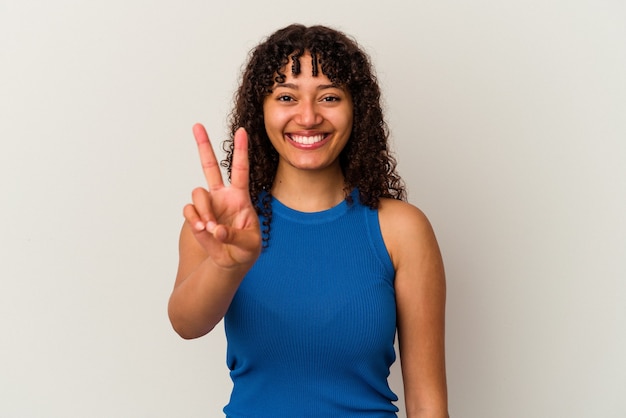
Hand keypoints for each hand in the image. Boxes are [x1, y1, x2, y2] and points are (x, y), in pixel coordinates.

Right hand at [183, 124, 261, 268]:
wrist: (232, 261)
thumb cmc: (246, 249)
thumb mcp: (250, 244)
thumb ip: (234, 235)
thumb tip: (215, 229)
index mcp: (240, 196)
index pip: (240, 169)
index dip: (241, 150)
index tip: (242, 131)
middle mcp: (222, 195)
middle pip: (211, 166)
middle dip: (203, 145)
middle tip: (197, 125)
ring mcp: (208, 205)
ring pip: (198, 193)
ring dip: (204, 210)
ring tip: (211, 227)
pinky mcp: (196, 216)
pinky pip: (189, 211)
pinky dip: (195, 220)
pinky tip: (203, 230)